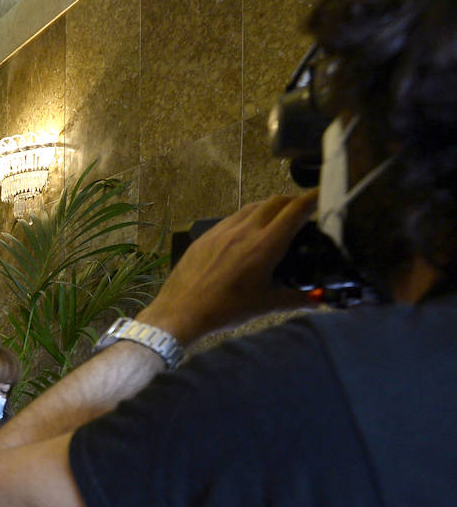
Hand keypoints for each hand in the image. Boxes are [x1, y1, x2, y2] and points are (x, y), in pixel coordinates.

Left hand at [137, 191, 318, 345]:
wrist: (181, 312)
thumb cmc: (225, 309)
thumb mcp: (266, 305)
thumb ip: (296, 299)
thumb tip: (318, 301)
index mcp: (265, 244)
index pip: (296, 209)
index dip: (314, 198)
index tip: (325, 195)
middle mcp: (245, 230)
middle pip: (276, 201)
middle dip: (294, 201)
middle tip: (304, 210)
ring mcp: (223, 230)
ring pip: (253, 206)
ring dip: (270, 207)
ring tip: (277, 219)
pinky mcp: (206, 236)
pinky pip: (232, 218)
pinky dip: (248, 217)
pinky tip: (247, 232)